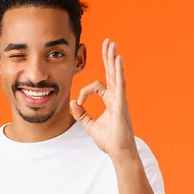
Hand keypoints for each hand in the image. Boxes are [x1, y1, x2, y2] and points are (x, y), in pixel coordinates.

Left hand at [70, 38, 137, 159]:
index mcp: (110, 101)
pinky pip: (120, 84)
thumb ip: (81, 114)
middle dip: (108, 57)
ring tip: (112, 44)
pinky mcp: (121, 103)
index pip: (96, 86)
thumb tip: (73, 103)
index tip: (79, 103)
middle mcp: (116, 97)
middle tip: (108, 42)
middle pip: (111, 72)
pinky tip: (117, 59)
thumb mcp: (89, 125)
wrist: (118, 152)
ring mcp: (120, 99)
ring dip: (113, 58)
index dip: (84, 92)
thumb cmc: (108, 140)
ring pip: (116, 74)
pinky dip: (119, 71)